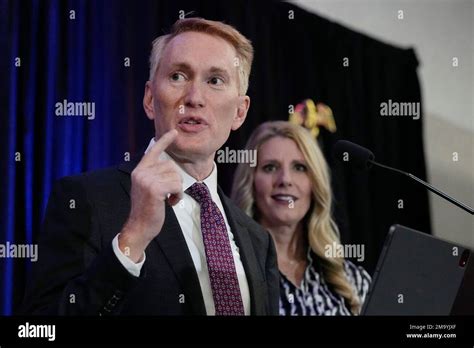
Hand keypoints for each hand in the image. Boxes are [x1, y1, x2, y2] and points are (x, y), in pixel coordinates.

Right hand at [119, 129, 181, 261]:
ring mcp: (147, 179)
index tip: (174, 132)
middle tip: (168, 194)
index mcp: (139, 170)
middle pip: (171, 166)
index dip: (165, 141)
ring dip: (177, 189)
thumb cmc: (147, 210)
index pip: (153, 151)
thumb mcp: (148, 188)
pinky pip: (177, 185)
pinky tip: (170, 203)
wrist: (139, 227)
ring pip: (176, 176)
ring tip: (168, 199)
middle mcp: (141, 172)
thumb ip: (154, 176)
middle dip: (175, 181)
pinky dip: (178, 195)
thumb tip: (169, 167)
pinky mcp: (154, 188)